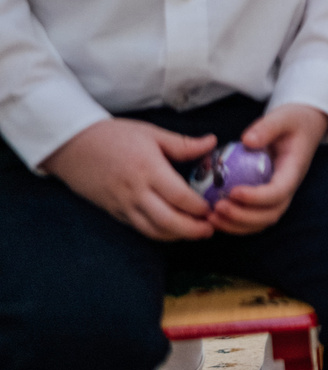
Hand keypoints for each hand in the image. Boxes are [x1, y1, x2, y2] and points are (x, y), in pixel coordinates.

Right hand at [41, 117, 216, 240]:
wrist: (72, 146)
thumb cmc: (114, 136)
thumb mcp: (151, 133)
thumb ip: (183, 144)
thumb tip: (213, 142)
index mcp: (148, 169)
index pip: (179, 196)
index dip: (199, 207)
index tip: (213, 208)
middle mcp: (135, 192)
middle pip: (167, 220)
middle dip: (192, 230)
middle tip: (211, 229)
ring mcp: (122, 205)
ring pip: (153, 230)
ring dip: (176, 236)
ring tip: (196, 233)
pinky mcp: (113, 212)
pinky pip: (139, 228)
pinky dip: (158, 233)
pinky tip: (172, 230)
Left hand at [209, 104, 327, 235]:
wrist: (305, 126)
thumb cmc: (294, 121)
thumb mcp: (283, 117)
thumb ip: (267, 127)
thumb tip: (247, 141)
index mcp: (293, 170)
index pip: (279, 192)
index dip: (256, 197)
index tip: (233, 192)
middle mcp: (288, 187)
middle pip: (270, 214)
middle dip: (243, 216)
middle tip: (217, 208)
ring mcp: (278, 195)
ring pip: (261, 221)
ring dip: (237, 224)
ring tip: (212, 216)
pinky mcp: (267, 197)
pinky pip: (254, 218)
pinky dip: (235, 223)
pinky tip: (215, 217)